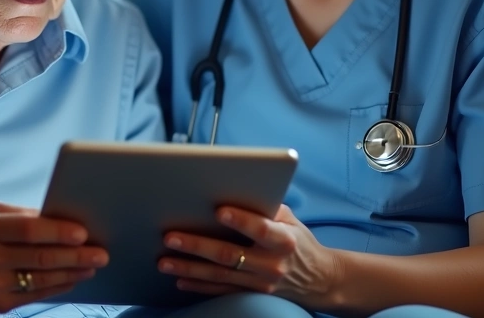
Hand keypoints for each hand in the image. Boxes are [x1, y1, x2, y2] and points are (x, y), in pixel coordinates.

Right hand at [0, 202, 108, 313]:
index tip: (83, 232)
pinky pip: (36, 295)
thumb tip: (62, 217)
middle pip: (40, 258)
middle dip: (75, 256)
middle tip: (100, 252)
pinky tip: (74, 278)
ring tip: (92, 265)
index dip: (57, 232)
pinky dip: (59, 286)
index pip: (28, 230)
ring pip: (42, 280)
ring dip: (72, 273)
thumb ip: (24, 215)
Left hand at [157, 204, 339, 301]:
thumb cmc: (298, 241)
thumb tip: (235, 189)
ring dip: (189, 269)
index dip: (241, 220)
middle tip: (170, 237)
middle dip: (196, 246)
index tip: (218, 210)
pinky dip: (198, 286)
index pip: (260, 229)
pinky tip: (179, 280)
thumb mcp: (290, 219)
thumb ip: (265, 207)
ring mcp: (261, 283)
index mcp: (283, 240)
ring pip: (219, 276)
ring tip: (164, 261)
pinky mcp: (252, 295)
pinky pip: (221, 291)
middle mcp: (272, 264)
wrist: (319, 279)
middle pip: (229, 255)